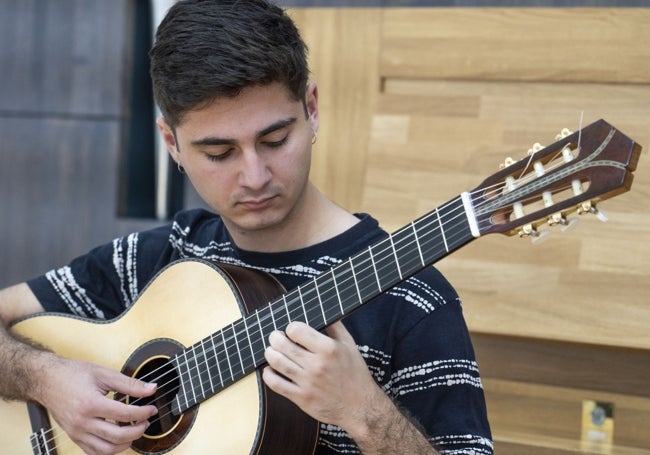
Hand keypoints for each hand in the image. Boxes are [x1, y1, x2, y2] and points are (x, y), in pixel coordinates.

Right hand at [39, 356, 157, 454]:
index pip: (124, 414)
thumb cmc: (73, 374)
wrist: (47, 380)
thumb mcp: (104, 374)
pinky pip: (94, 452)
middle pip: (117, 436)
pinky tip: (118, 438)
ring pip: (106, 450)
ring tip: (134, 431)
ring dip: (125, 444)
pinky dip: (109, 449)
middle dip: (138, 431)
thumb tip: (151, 389)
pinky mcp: (74, 437)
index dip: (143, 413)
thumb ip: (130, 384)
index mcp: (90, 403)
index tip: (152, 409)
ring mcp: (76, 432)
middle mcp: (82, 422)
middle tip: (146, 422)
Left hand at [262, 321, 384, 431]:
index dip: (291, 327)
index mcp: (328, 349)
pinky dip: (268, 374)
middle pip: (282, 344)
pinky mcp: (301, 398)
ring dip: (270, 353)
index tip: (292, 330)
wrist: (360, 407)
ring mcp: (307, 382)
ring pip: (276, 362)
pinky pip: (276, 384)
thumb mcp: (350, 346)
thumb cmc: (355, 374)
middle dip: (275, 337)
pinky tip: (270, 370)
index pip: (296, 330)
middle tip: (276, 337)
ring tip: (272, 350)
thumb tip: (322, 312)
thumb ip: (335, 327)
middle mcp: (316, 365)